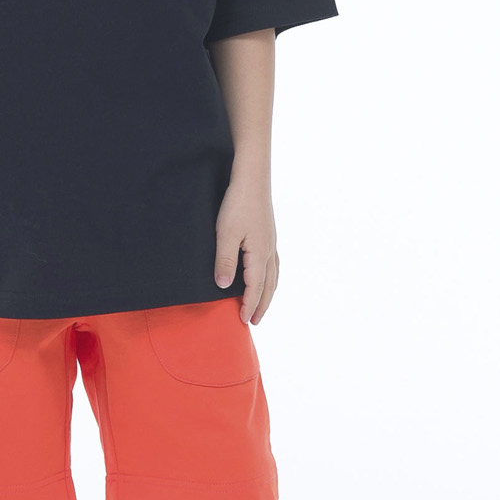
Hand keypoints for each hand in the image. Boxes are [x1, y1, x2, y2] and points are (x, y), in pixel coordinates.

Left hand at [214, 174, 278, 324]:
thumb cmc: (237, 203)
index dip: (249, 305)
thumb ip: (225, 260)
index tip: (243, 320)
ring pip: (273, 275)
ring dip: (268, 292)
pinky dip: (271, 276)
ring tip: (263, 304)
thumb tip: (225, 286)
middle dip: (262, 305)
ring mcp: (271, 242)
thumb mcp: (226, 233)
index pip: (255, 288)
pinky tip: (266, 274)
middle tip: (255, 321)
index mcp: (259, 254)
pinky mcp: (269, 233)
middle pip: (268, 285)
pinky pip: (273, 263)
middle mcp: (269, 251)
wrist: (252, 177)